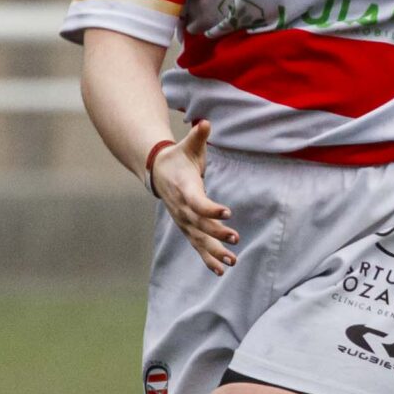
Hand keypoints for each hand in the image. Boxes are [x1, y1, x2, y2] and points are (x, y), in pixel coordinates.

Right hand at [151, 120, 238, 274]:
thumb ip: (198, 136)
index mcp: (184, 188)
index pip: (197, 202)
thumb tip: (205, 123)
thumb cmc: (179, 157)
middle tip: (235, 238)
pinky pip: (197, 245)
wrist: (157, 172)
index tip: (227, 213)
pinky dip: (208, 258)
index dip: (210, 208)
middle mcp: (182, 208)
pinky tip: (221, 270)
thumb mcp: (188, 146)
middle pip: (199, 224)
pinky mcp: (186, 228)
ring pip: (198, 239)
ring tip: (232, 262)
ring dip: (214, 251)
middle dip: (216, 233)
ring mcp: (183, 220)